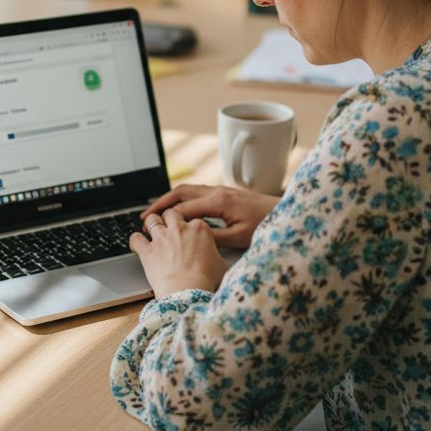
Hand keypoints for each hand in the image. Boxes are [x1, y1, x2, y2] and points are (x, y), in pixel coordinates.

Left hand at [129, 209, 226, 298]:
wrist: (188, 291)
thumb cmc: (207, 280)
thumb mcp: (221, 265)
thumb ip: (218, 257)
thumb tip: (220, 261)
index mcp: (199, 229)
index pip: (193, 220)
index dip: (190, 227)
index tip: (189, 233)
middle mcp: (179, 229)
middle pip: (171, 213)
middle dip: (169, 218)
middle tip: (169, 227)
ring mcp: (162, 238)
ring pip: (152, 219)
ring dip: (151, 223)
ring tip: (150, 229)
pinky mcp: (147, 251)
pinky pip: (135, 238)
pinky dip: (135, 241)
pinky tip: (136, 244)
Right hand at [142, 184, 278, 249]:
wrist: (284, 212)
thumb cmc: (265, 224)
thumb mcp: (238, 238)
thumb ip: (213, 238)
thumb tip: (192, 240)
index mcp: (218, 202)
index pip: (183, 209)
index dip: (165, 219)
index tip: (152, 228)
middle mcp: (217, 192)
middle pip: (180, 192)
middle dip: (160, 203)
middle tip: (145, 216)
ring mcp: (221, 190)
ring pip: (187, 190)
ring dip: (169, 199)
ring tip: (156, 212)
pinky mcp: (225, 193)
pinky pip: (197, 192)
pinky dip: (182, 199)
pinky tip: (178, 209)